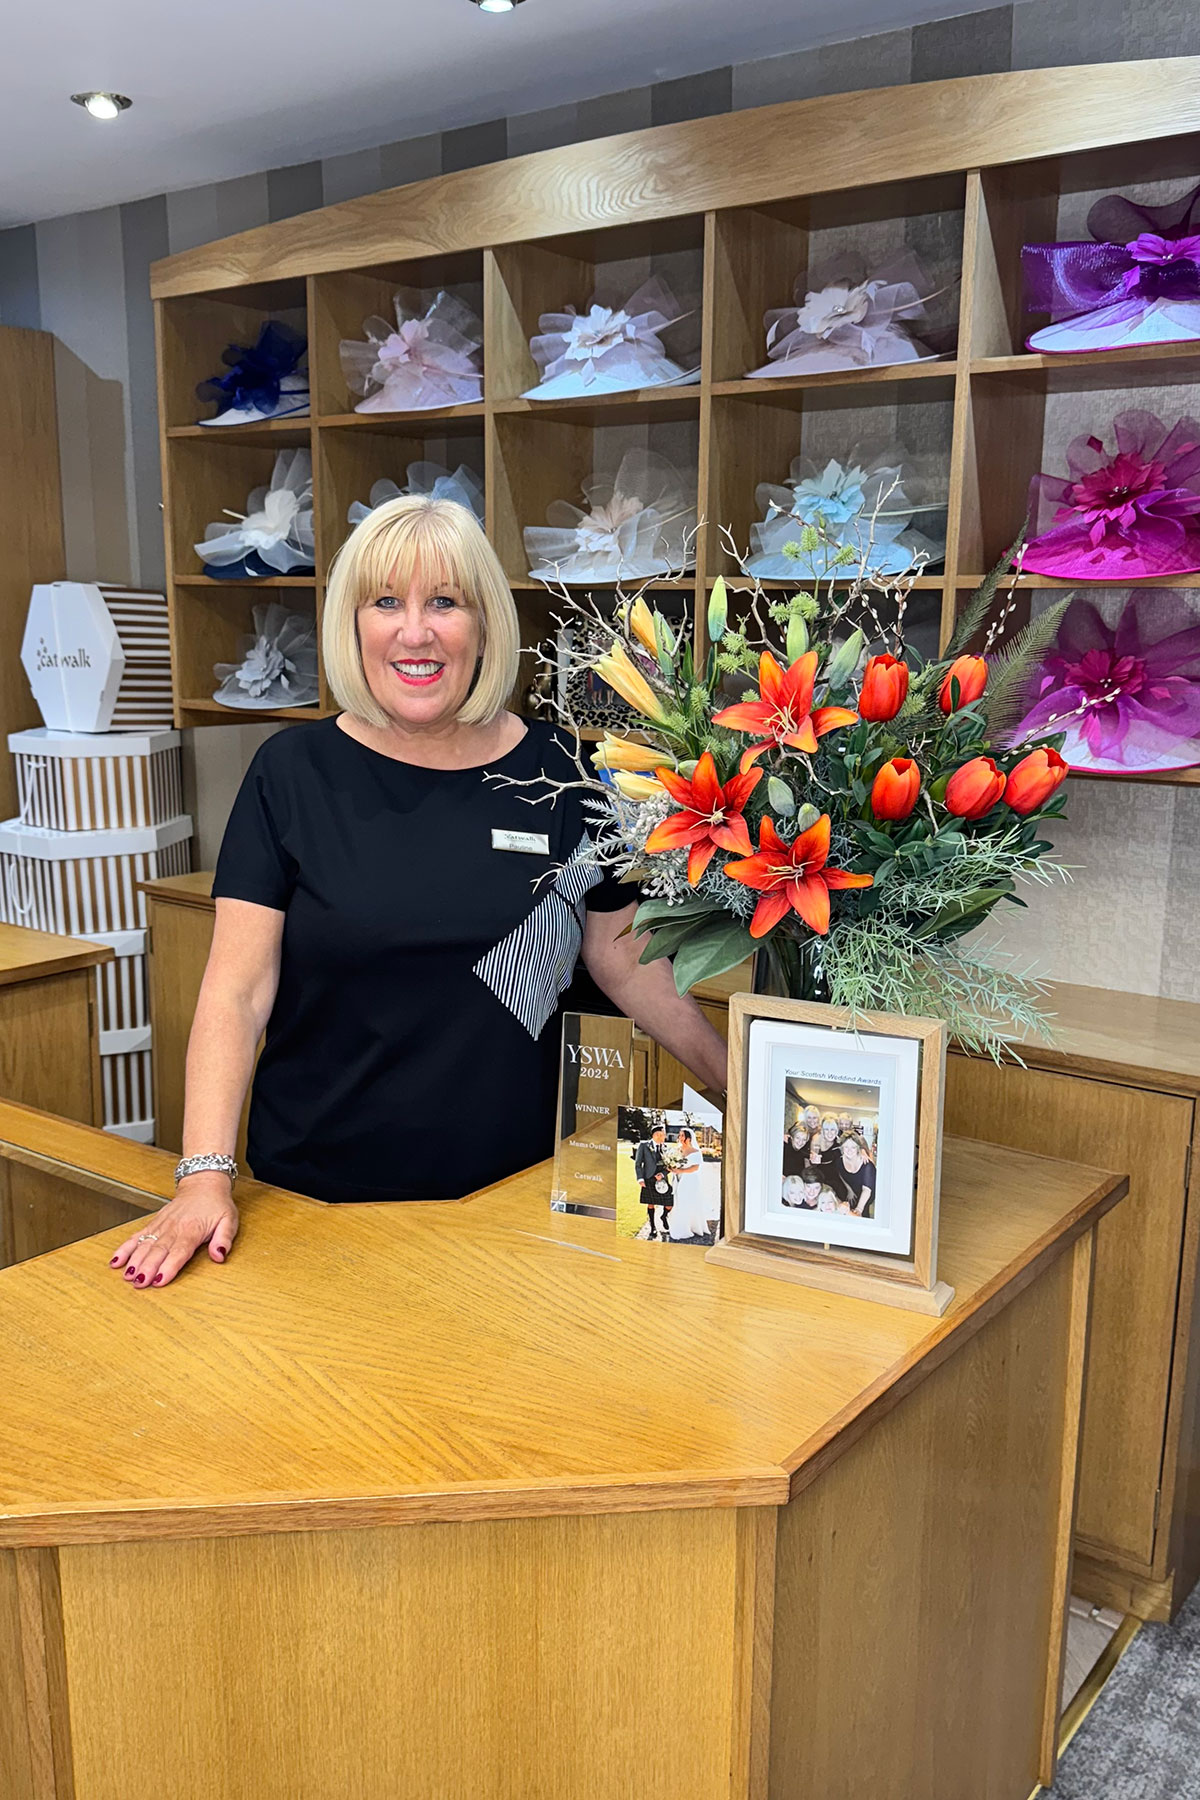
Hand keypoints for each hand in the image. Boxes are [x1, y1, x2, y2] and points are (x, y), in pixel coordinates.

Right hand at [108, 1174, 238, 1288]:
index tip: (159, 1280)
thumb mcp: (229, 1220)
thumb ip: (224, 1239)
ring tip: (126, 1275)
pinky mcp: (153, 1223)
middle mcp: (174, 1229)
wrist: (203, 1183)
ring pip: (145, 1245)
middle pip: (158, 1251)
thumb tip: (219, 1255)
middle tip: (139, 1283)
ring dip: (134, 1261)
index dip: (169, 1267)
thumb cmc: (217, 1204)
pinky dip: (125, 1248)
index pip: (179, 1251)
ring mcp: (161, 1226)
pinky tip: (116, 1261)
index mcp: (192, 1230)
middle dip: (147, 1268)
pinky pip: (136, 1236)